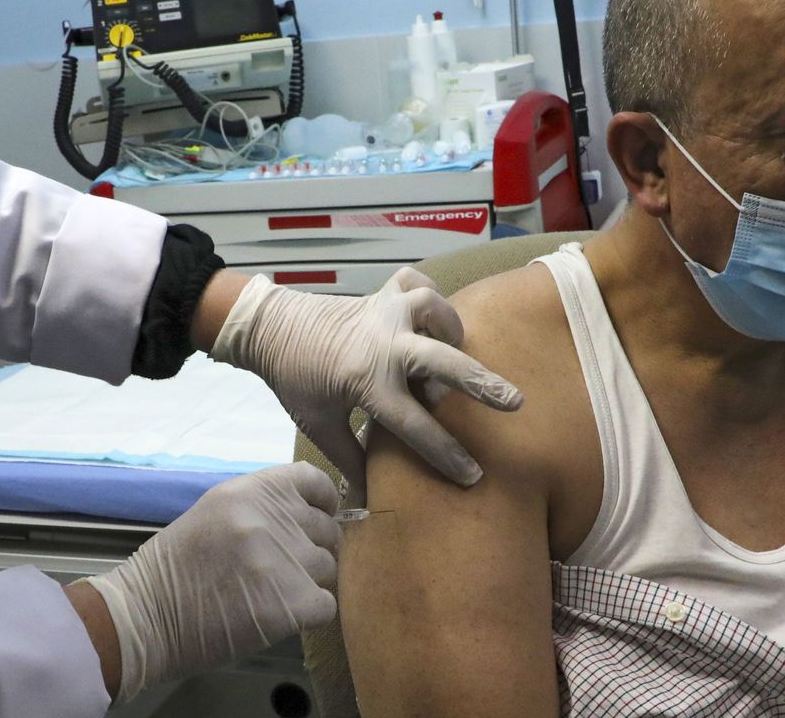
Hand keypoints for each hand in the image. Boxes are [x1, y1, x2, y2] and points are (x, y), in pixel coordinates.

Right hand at [84, 463, 339, 702]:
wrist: (145, 617)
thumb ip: (260, 509)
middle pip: (326, 529)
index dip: (322, 502)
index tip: (317, 517)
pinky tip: (279, 615)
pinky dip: (309, 613)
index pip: (313, 480)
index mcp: (250, 491)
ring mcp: (284, 561)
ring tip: (272, 594)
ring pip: (328, 568)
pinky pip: (327, 604)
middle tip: (282, 569)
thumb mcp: (214, 514)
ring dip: (308, 583)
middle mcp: (271, 519)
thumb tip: (305, 517)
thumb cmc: (174, 568)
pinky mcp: (292, 604)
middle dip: (312, 548)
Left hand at [210, 267, 522, 505]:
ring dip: (449, 328)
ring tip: (453, 349)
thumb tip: (368, 503)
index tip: (473, 475)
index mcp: (367, 382)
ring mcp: (384, 313)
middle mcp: (383, 345)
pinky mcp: (381, 293)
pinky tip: (428, 313)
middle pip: (442, 362)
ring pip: (433, 307)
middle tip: (513, 402)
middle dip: (481, 383)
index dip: (446, 455)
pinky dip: (426, 292)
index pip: (416, 426)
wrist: (271, 328)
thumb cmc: (294, 379)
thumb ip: (349, 459)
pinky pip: (414, 282)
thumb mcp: (317, 424)